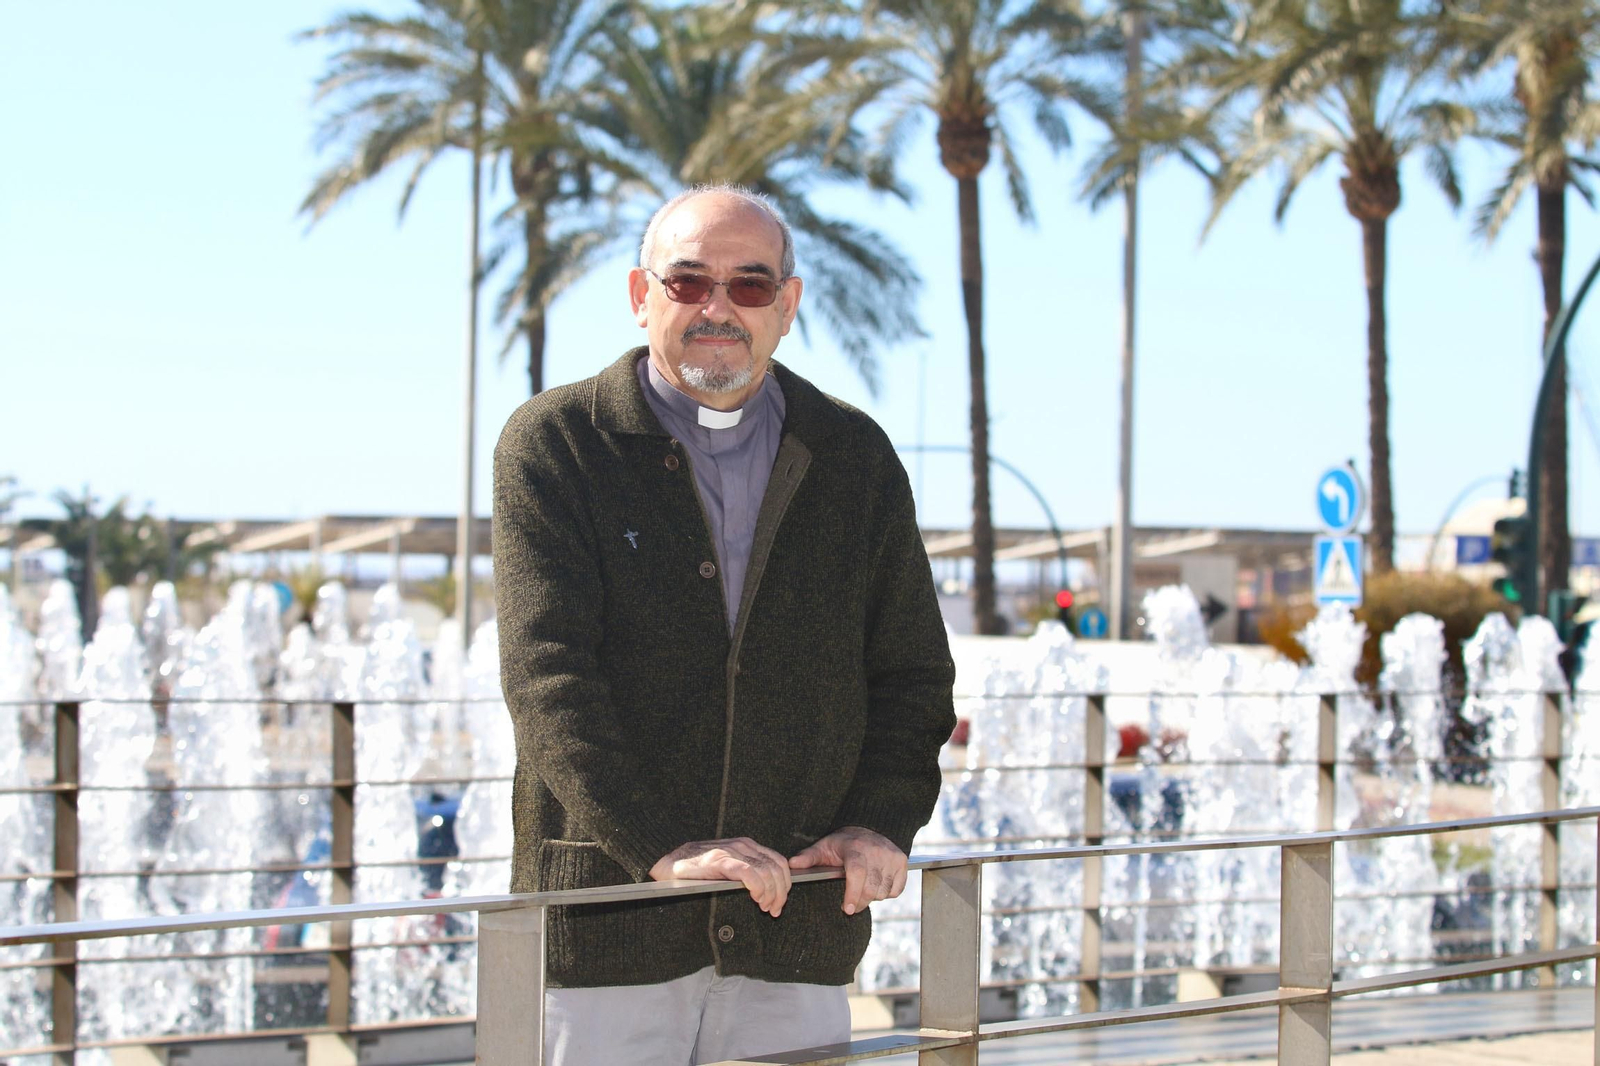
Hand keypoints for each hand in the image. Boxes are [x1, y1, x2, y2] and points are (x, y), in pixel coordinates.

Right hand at [649, 837, 791, 916]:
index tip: (781, 901)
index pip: (778, 861)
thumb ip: (745, 871)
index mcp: (747, 846)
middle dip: (780, 892)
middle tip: (775, 910)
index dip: (785, 883)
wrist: (668, 862)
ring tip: (766, 908)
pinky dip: (758, 887)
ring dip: (771, 893)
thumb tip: (767, 892)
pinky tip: (756, 898)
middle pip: (776, 867)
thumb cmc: (697, 869)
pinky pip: (748, 872)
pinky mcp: (719, 861)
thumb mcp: (727, 866)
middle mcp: (742, 845)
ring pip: (766, 871)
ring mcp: (731, 852)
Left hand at [788, 826, 906, 914]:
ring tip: (863, 890)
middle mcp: (876, 851)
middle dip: (860, 902)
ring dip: (872, 897)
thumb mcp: (824, 846)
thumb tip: (791, 865)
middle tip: (851, 905)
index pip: (857, 874)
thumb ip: (808, 857)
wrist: (870, 827)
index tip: (847, 909)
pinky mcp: (902, 861)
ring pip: (883, 891)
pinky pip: (896, 890)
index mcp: (855, 848)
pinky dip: (887, 893)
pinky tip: (877, 885)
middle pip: (871, 888)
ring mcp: (891, 856)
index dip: (853, 894)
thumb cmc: (843, 842)